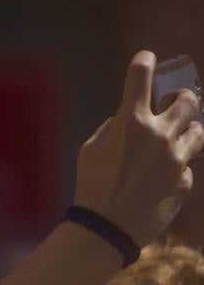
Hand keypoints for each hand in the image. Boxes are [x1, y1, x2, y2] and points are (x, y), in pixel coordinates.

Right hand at [74, 51, 203, 245]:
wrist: (107, 226)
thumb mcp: (91, 150)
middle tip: (177, 102)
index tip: (147, 58)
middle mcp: (159, 135)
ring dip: (188, 132)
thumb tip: (128, 122)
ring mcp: (176, 158)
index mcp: (130, 123)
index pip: (141, 76)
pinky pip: (187, 165)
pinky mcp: (184, 180)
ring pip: (199, 132)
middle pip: (188, 101)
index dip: (144, 62)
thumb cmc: (91, 185)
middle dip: (183, 98)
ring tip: (178, 139)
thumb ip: (114, 129)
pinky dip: (176, 167)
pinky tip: (159, 179)